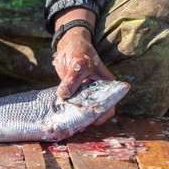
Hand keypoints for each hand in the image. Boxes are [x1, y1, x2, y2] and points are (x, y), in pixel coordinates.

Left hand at [52, 7, 115, 124]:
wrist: (68, 45)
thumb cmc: (80, 50)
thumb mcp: (80, 63)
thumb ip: (73, 78)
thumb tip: (64, 94)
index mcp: (108, 86)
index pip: (109, 105)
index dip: (102, 114)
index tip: (91, 119)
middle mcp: (97, 92)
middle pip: (95, 110)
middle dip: (86, 118)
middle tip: (75, 123)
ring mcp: (84, 93)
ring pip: (81, 109)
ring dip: (74, 114)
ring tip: (65, 120)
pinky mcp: (72, 93)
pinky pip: (70, 103)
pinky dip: (66, 108)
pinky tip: (59, 112)